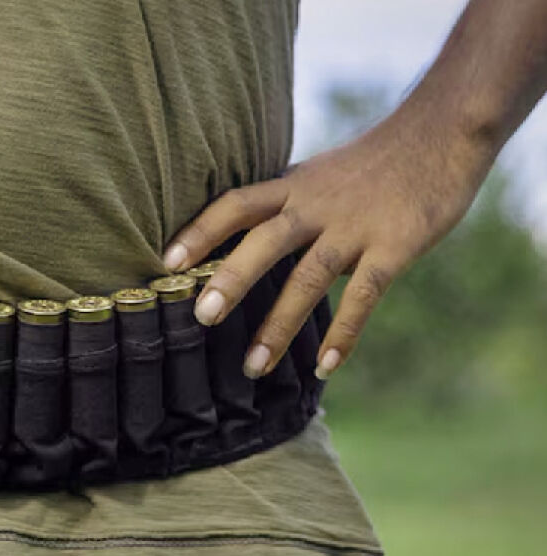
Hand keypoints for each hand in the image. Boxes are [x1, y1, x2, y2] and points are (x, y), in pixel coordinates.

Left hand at [161, 116, 494, 379]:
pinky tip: (324, 367)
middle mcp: (316, 205)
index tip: (167, 261)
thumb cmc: (372, 163)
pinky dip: (343, 334)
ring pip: (308, 278)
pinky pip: (363, 296)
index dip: (200, 231)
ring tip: (253, 366)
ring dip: (279, 325)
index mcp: (293, 186)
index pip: (236, 204)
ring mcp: (355, 227)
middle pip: (265, 241)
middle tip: (200, 317)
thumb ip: (282, 206)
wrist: (444, 132)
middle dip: (231, 279)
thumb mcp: (317, 175)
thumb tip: (238, 242)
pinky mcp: (395, 247)